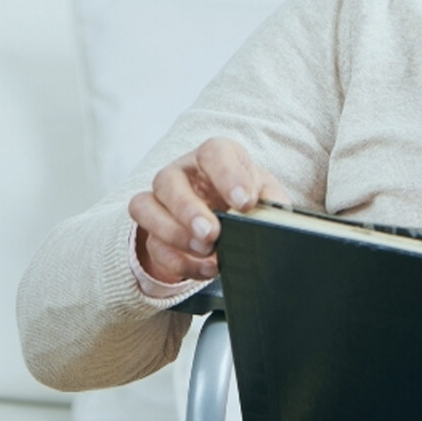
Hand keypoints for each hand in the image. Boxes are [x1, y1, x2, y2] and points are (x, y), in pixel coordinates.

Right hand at [127, 137, 290, 283]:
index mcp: (213, 156)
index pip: (213, 153)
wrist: (226, 213)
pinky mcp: (152, 228)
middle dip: (188, 210)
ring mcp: (161, 199)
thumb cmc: (243, 196)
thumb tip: (275, 218)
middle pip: (168, 180)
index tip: (245, 202)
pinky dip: (177, 260)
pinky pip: (152, 244)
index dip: (227, 176)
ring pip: (145, 208)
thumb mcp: (264, 194)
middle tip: (212, 233)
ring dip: (174, 234)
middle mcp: (181, 172)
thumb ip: (272, 202)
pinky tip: (203, 268)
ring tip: (206, 251)